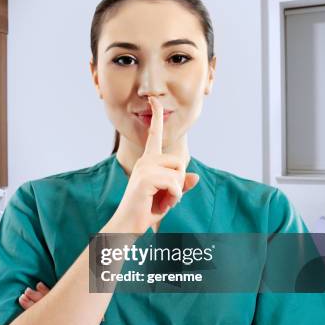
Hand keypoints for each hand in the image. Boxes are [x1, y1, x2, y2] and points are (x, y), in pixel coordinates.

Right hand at [112, 96, 199, 232]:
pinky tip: (161, 204)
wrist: (129, 225)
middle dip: (179, 183)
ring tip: (160, 200)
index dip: (156, 116)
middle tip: (164, 197)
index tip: (154, 99)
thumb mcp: (168, 196)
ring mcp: (144, 168)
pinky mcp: (145, 179)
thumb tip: (195, 177)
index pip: (154, 134)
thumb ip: (181, 185)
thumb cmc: (146, 210)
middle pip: (180, 162)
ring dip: (176, 192)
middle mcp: (145, 160)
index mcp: (149, 161)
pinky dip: (174, 198)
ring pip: (178, 173)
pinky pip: (174, 184)